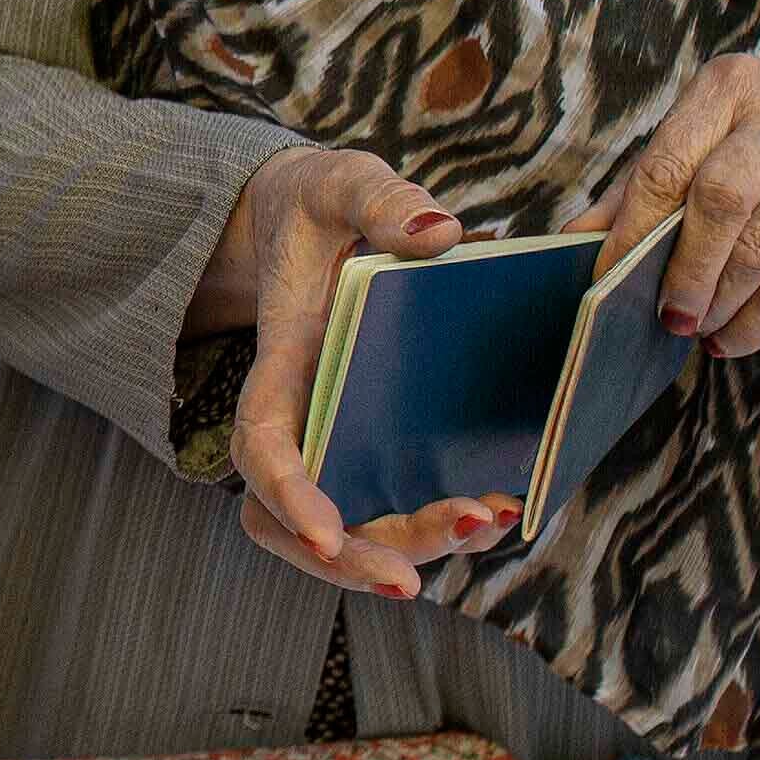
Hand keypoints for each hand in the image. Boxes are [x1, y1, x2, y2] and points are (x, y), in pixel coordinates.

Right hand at [211, 146, 518, 598]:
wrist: (305, 221)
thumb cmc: (318, 205)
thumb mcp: (341, 181)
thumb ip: (382, 199)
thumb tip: (439, 233)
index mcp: (281, 360)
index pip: (261, 443)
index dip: (288, 495)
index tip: (325, 534)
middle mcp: (299, 416)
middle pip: (294, 521)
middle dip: (353, 555)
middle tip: (416, 578)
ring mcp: (333, 438)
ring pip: (339, 532)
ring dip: (400, 550)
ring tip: (483, 527)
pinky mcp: (371, 444)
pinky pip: (386, 508)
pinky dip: (433, 527)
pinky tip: (498, 511)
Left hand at [580, 57, 759, 354]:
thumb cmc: (754, 158)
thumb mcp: (695, 154)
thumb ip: (637, 191)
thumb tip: (574, 238)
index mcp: (726, 86)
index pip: (667, 164)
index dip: (634, 230)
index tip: (609, 278)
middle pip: (722, 199)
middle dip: (687, 269)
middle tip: (668, 316)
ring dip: (721, 302)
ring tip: (696, 328)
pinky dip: (759, 321)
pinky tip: (732, 336)